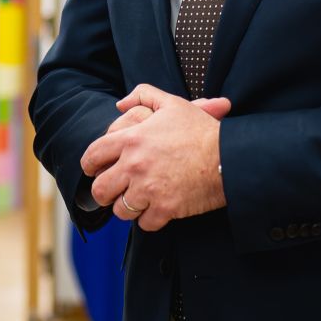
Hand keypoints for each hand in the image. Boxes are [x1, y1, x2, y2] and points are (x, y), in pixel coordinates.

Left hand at [82, 88, 230, 229]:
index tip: (94, 171)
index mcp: (131, 139)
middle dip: (105, 192)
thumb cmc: (201, 130)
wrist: (230, 156)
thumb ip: (143, 96)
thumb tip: (120, 105)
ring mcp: (148, 189)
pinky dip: (150, 220)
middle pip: (100, 189)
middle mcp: (134, 165)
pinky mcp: (165, 209)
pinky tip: (158, 211)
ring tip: (138, 201)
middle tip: (114, 191)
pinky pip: (144, 224)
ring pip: (120, 210)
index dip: (90, 166)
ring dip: (128, 207)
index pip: (92, 156)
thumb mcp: (172, 104)